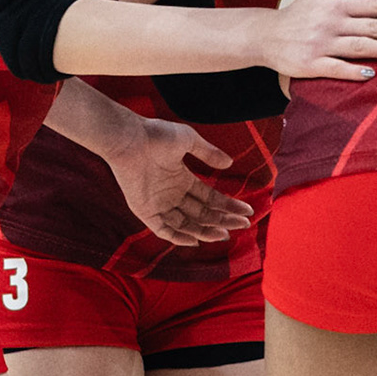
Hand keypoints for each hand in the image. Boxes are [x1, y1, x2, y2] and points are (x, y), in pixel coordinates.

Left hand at [98, 115, 252, 246]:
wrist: (129, 139)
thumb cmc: (157, 135)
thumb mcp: (189, 140)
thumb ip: (208, 153)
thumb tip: (229, 164)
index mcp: (182, 179)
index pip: (210, 198)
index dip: (228, 206)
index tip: (246, 212)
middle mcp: (172, 194)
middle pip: (202, 213)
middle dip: (223, 220)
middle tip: (243, 226)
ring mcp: (158, 204)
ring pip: (186, 224)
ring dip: (205, 231)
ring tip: (224, 234)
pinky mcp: (144, 210)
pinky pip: (163, 229)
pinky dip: (178, 237)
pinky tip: (195, 240)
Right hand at [264, 0, 376, 80]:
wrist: (265, 36)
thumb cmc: (296, 14)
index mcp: (336, 6)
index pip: (374, 4)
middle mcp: (332, 24)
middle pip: (372, 26)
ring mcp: (322, 45)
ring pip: (359, 47)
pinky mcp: (312, 64)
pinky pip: (336, 68)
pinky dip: (353, 71)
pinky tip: (372, 74)